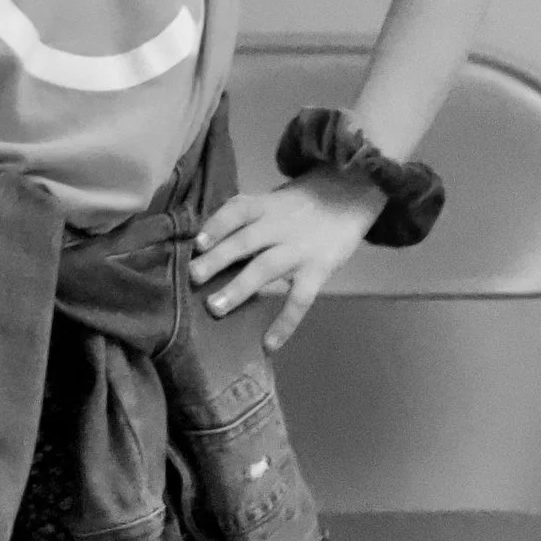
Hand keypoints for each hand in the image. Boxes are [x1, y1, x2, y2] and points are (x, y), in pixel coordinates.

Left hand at [190, 172, 382, 349]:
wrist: (348, 196)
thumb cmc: (296, 205)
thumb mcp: (270, 202)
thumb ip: (245, 221)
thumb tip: (205, 247)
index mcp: (263, 206)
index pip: (237, 211)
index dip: (216, 225)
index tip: (196, 242)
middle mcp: (279, 226)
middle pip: (246, 240)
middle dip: (218, 258)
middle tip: (192, 276)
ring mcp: (299, 249)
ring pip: (266, 268)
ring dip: (239, 288)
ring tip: (214, 307)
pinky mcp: (319, 270)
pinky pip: (300, 299)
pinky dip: (285, 323)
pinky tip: (269, 344)